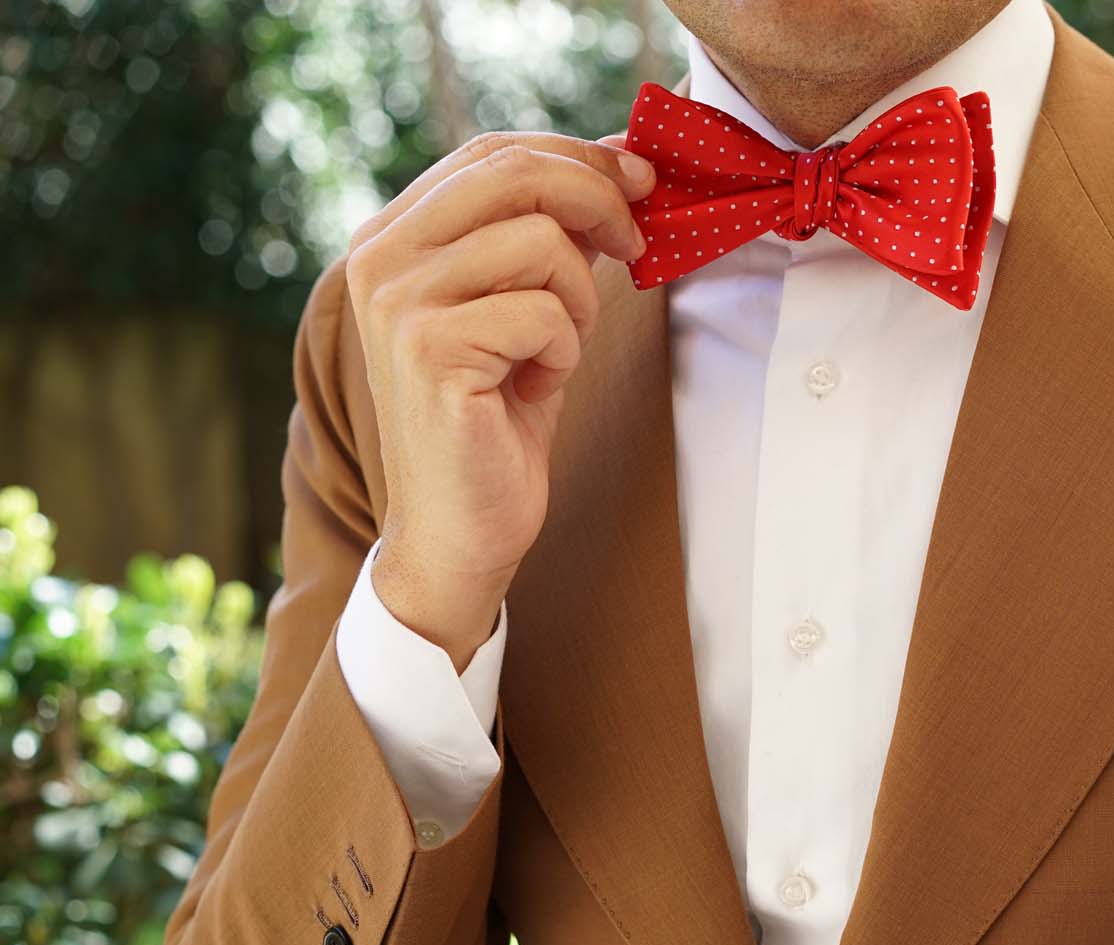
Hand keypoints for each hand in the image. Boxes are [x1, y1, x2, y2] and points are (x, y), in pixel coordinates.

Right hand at [342, 129, 654, 667]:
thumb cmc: (498, 420)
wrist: (460, 528)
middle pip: (514, 174)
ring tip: (552, 349)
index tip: (640, 175)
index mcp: (393, 236)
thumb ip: (553, 237)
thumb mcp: (528, 308)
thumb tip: (620, 167)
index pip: (490, 153)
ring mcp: (397, 303)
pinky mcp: (429, 351)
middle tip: (637, 242)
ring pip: (539, 242)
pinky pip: (543, 312)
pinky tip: (533, 386)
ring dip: (577, 298)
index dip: (576, 154)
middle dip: (598, 198)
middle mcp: (380, 258)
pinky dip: (563, 349)